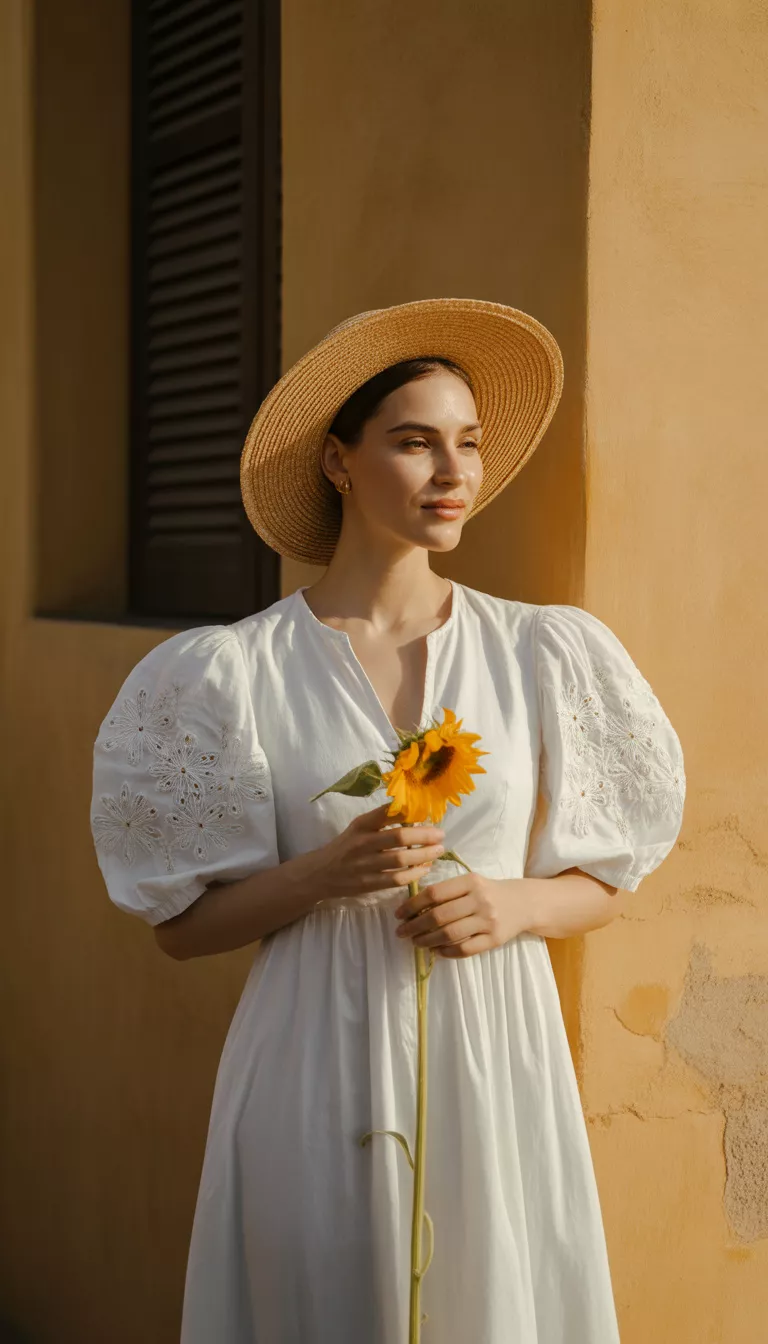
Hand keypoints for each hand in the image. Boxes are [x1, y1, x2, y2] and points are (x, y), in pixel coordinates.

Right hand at [314, 802, 445, 899]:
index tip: (428, 813)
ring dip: (423, 855)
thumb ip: (382, 820)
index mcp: (361, 825)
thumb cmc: (347, 846)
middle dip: (424, 836)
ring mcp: (364, 865)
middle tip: (441, 834)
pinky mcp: (368, 884)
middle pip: (399, 837)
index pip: (387, 813)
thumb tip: (415, 812)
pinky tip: (425, 869)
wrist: (320, 873)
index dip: (411, 812)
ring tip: (438, 851)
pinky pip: (396, 879)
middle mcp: (362, 842)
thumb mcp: (359, 827)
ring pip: (400, 860)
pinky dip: (414, 874)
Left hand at [393, 872, 531, 957]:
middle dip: (415, 926)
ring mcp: (488, 921)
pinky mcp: (495, 939)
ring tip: (416, 942)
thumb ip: (446, 890)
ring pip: (450, 934)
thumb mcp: (470, 882)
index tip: (399, 914)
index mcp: (470, 882)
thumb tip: (412, 906)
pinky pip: (466, 949)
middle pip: (440, 916)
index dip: (412, 905)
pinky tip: (437, 951)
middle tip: (401, 932)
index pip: (434, 893)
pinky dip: (447, 952)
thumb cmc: (488, 892)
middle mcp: (480, 900)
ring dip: (427, 940)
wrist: (524, 903)